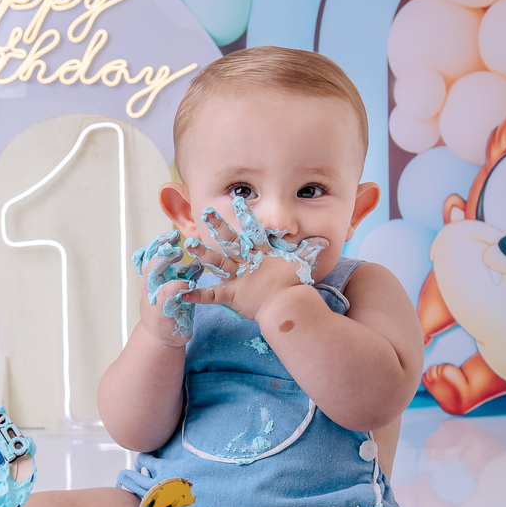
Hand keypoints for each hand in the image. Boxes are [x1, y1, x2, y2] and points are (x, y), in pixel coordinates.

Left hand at [135, 231, 200, 347]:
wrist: (166, 338)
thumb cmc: (160, 327)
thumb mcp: (160, 314)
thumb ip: (167, 297)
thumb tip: (181, 282)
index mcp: (150, 285)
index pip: (152, 264)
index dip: (160, 256)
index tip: (171, 251)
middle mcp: (160, 280)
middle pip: (160, 257)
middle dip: (166, 244)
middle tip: (175, 236)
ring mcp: (172, 283)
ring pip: (178, 263)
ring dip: (184, 254)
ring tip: (193, 246)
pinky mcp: (184, 288)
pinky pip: (190, 274)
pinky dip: (196, 267)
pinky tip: (203, 263)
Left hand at [183, 207, 326, 321]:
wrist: (288, 306)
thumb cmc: (295, 286)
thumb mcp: (302, 265)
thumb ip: (310, 250)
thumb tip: (325, 240)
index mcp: (262, 254)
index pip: (252, 231)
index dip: (245, 215)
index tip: (237, 200)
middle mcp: (247, 262)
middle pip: (230, 241)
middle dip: (218, 225)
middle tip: (205, 211)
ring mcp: (238, 278)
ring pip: (217, 263)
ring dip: (202, 254)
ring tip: (188, 244)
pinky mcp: (231, 295)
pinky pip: (211, 295)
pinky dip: (196, 295)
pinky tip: (180, 293)